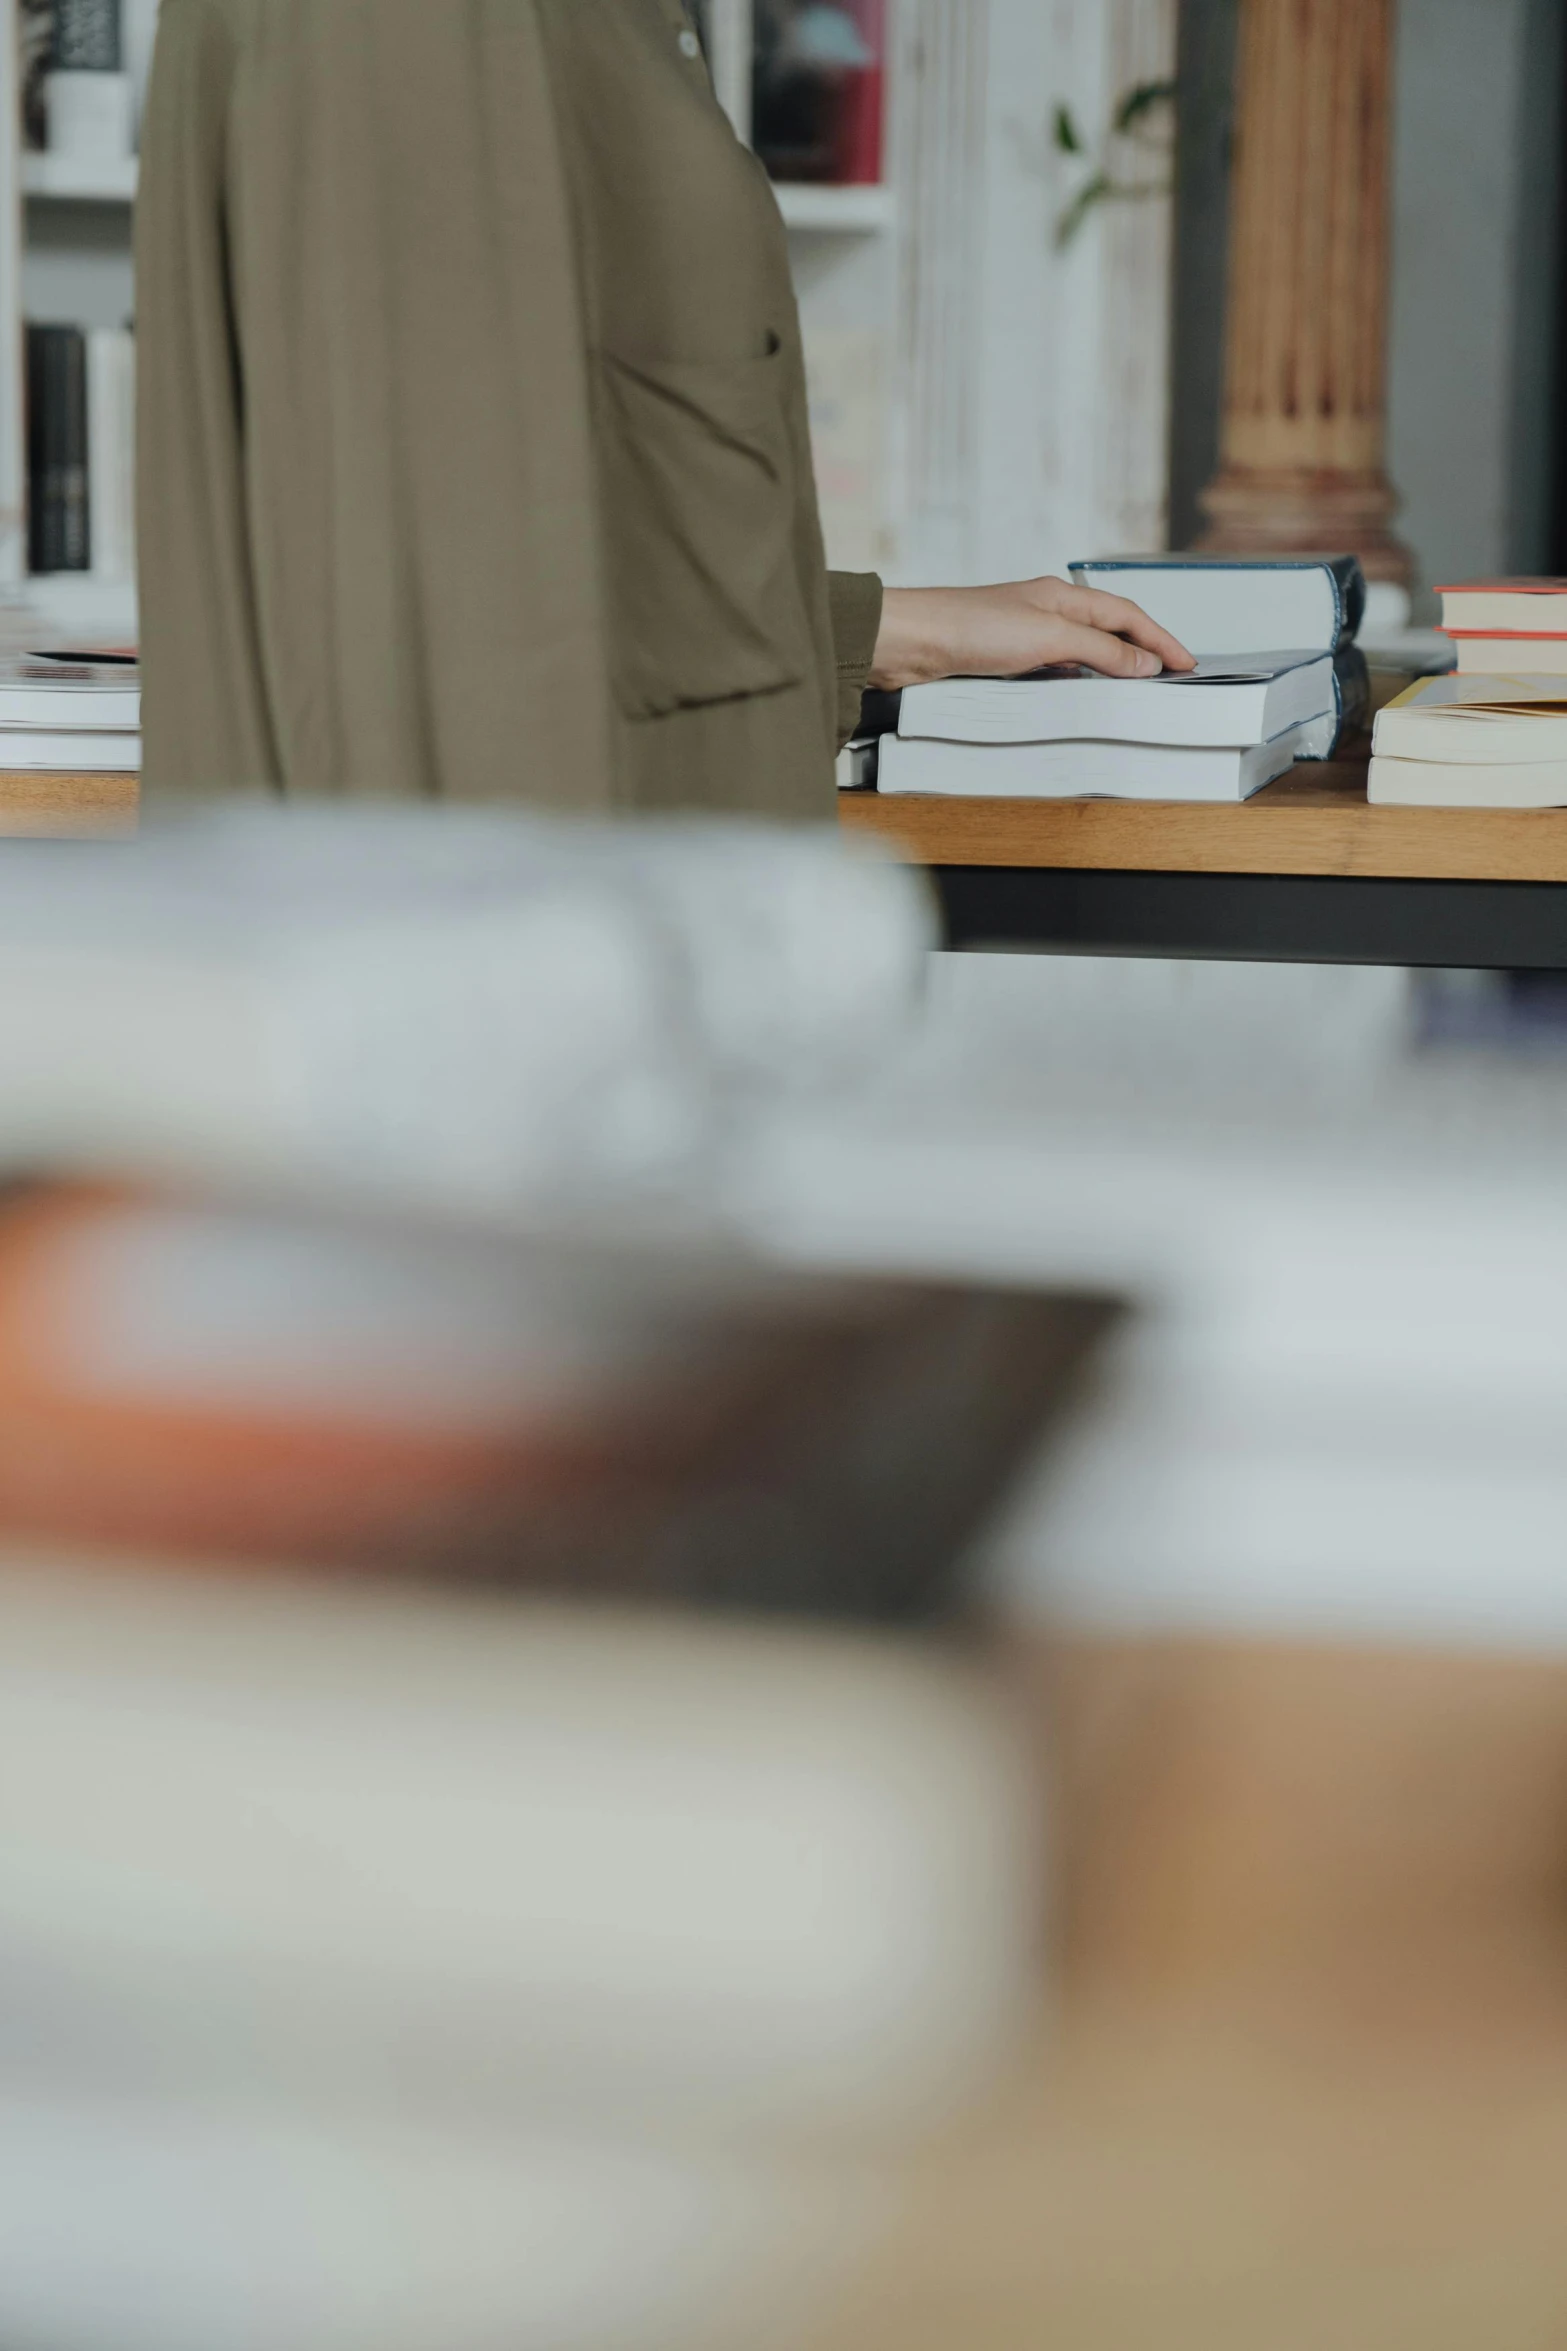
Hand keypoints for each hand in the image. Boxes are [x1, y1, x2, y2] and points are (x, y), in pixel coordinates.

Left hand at [868, 576, 1195, 690]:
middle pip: (1108, 631)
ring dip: (1110, 668)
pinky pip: (1054, 670)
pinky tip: (1079, 695)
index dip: (1161, 640)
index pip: (1127, 616)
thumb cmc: (967, 626)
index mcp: (1061, 595)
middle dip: (1142, 651)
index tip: (1186, 662)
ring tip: (1135, 689)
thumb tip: (1142, 664)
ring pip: (1082, 652)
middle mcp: (1045, 611)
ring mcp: (1024, 636)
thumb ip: (1099, 651)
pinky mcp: (1002, 660)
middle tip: (1170, 676)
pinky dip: (1077, 682)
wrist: (909, 643)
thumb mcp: (1048, 637)